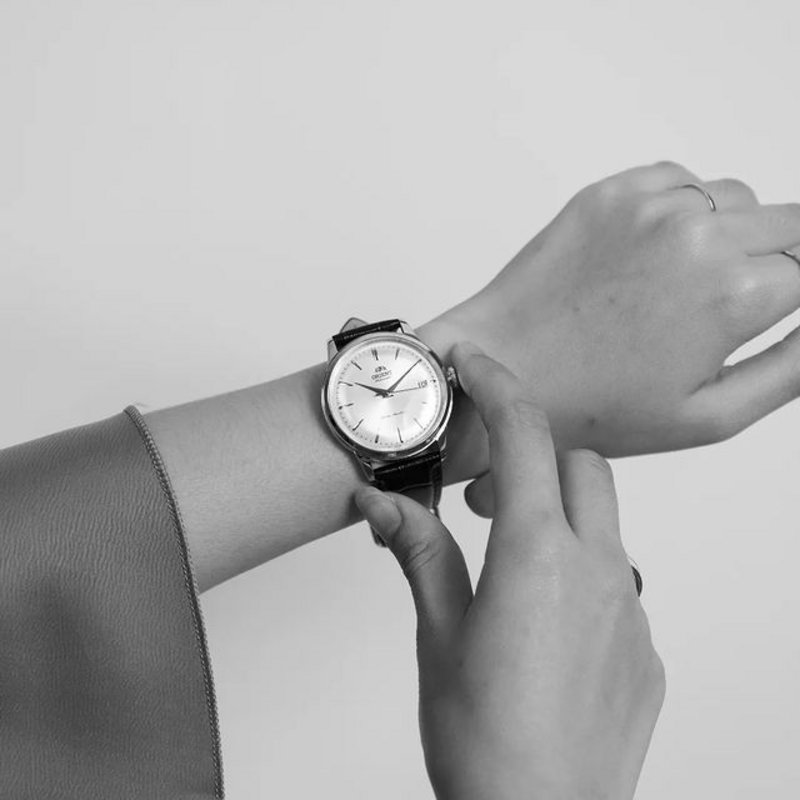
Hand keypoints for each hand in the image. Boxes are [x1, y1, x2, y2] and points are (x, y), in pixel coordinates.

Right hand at [355, 343, 663, 799]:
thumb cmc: (482, 740)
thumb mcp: (437, 634)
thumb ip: (419, 553)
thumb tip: (379, 502)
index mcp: (537, 556)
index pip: (527, 435)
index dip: (498, 385)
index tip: (474, 364)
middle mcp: (598, 570)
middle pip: (580, 465)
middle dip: (535, 458)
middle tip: (485, 494)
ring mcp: (630, 608)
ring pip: (604, 521)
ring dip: (560, 515)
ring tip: (512, 561)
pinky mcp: (644, 647)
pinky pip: (620, 579)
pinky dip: (582, 572)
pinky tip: (546, 623)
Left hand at [420, 162, 799, 512]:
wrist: (503, 368)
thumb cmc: (593, 405)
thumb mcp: (708, 416)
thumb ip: (790, 368)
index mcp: (734, 294)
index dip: (795, 294)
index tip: (772, 307)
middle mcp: (700, 235)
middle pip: (786, 224)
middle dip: (777, 261)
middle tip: (732, 304)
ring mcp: (650, 207)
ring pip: (735, 198)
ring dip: (731, 233)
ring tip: (685, 286)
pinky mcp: (610, 193)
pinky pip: (679, 182)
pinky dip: (683, 211)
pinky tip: (652, 258)